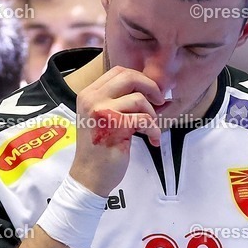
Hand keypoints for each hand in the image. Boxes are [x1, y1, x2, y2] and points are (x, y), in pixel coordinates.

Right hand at [70, 66, 164, 195]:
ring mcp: (101, 111)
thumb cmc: (101, 150)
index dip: (140, 79)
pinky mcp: (114, 126)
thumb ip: (124, 103)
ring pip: (139, 99)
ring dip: (151, 115)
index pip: (118, 72)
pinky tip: (152, 140)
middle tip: (159, 102)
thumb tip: (159, 94)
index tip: (151, 92)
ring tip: (150, 129)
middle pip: (129, 77)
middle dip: (150, 87)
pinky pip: (145, 120)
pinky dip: (154, 130)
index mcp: (89, 94)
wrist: (89, 176)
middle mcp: (92, 99)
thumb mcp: (107, 119)